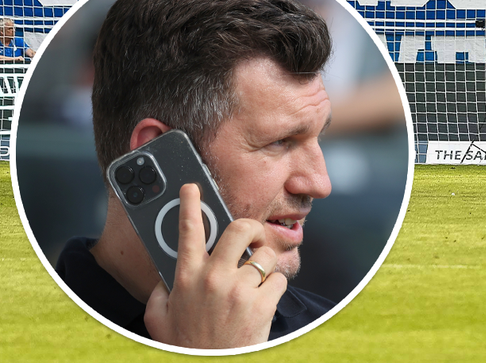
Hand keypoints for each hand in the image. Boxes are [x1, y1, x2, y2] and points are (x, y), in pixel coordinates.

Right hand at [143, 183, 284, 348]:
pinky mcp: (263, 302)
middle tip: (250, 237)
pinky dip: (274, 287)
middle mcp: (214, 278)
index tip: (192, 187)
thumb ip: (162, 292)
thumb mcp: (159, 318)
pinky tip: (262, 301)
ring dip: (262, 267)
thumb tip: (167, 276)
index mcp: (187, 277)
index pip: (188, 231)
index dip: (190, 204)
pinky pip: (278, 278)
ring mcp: (240, 289)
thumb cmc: (187, 345)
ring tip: (253, 284)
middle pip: (240, 228)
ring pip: (263, 256)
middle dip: (249, 227)